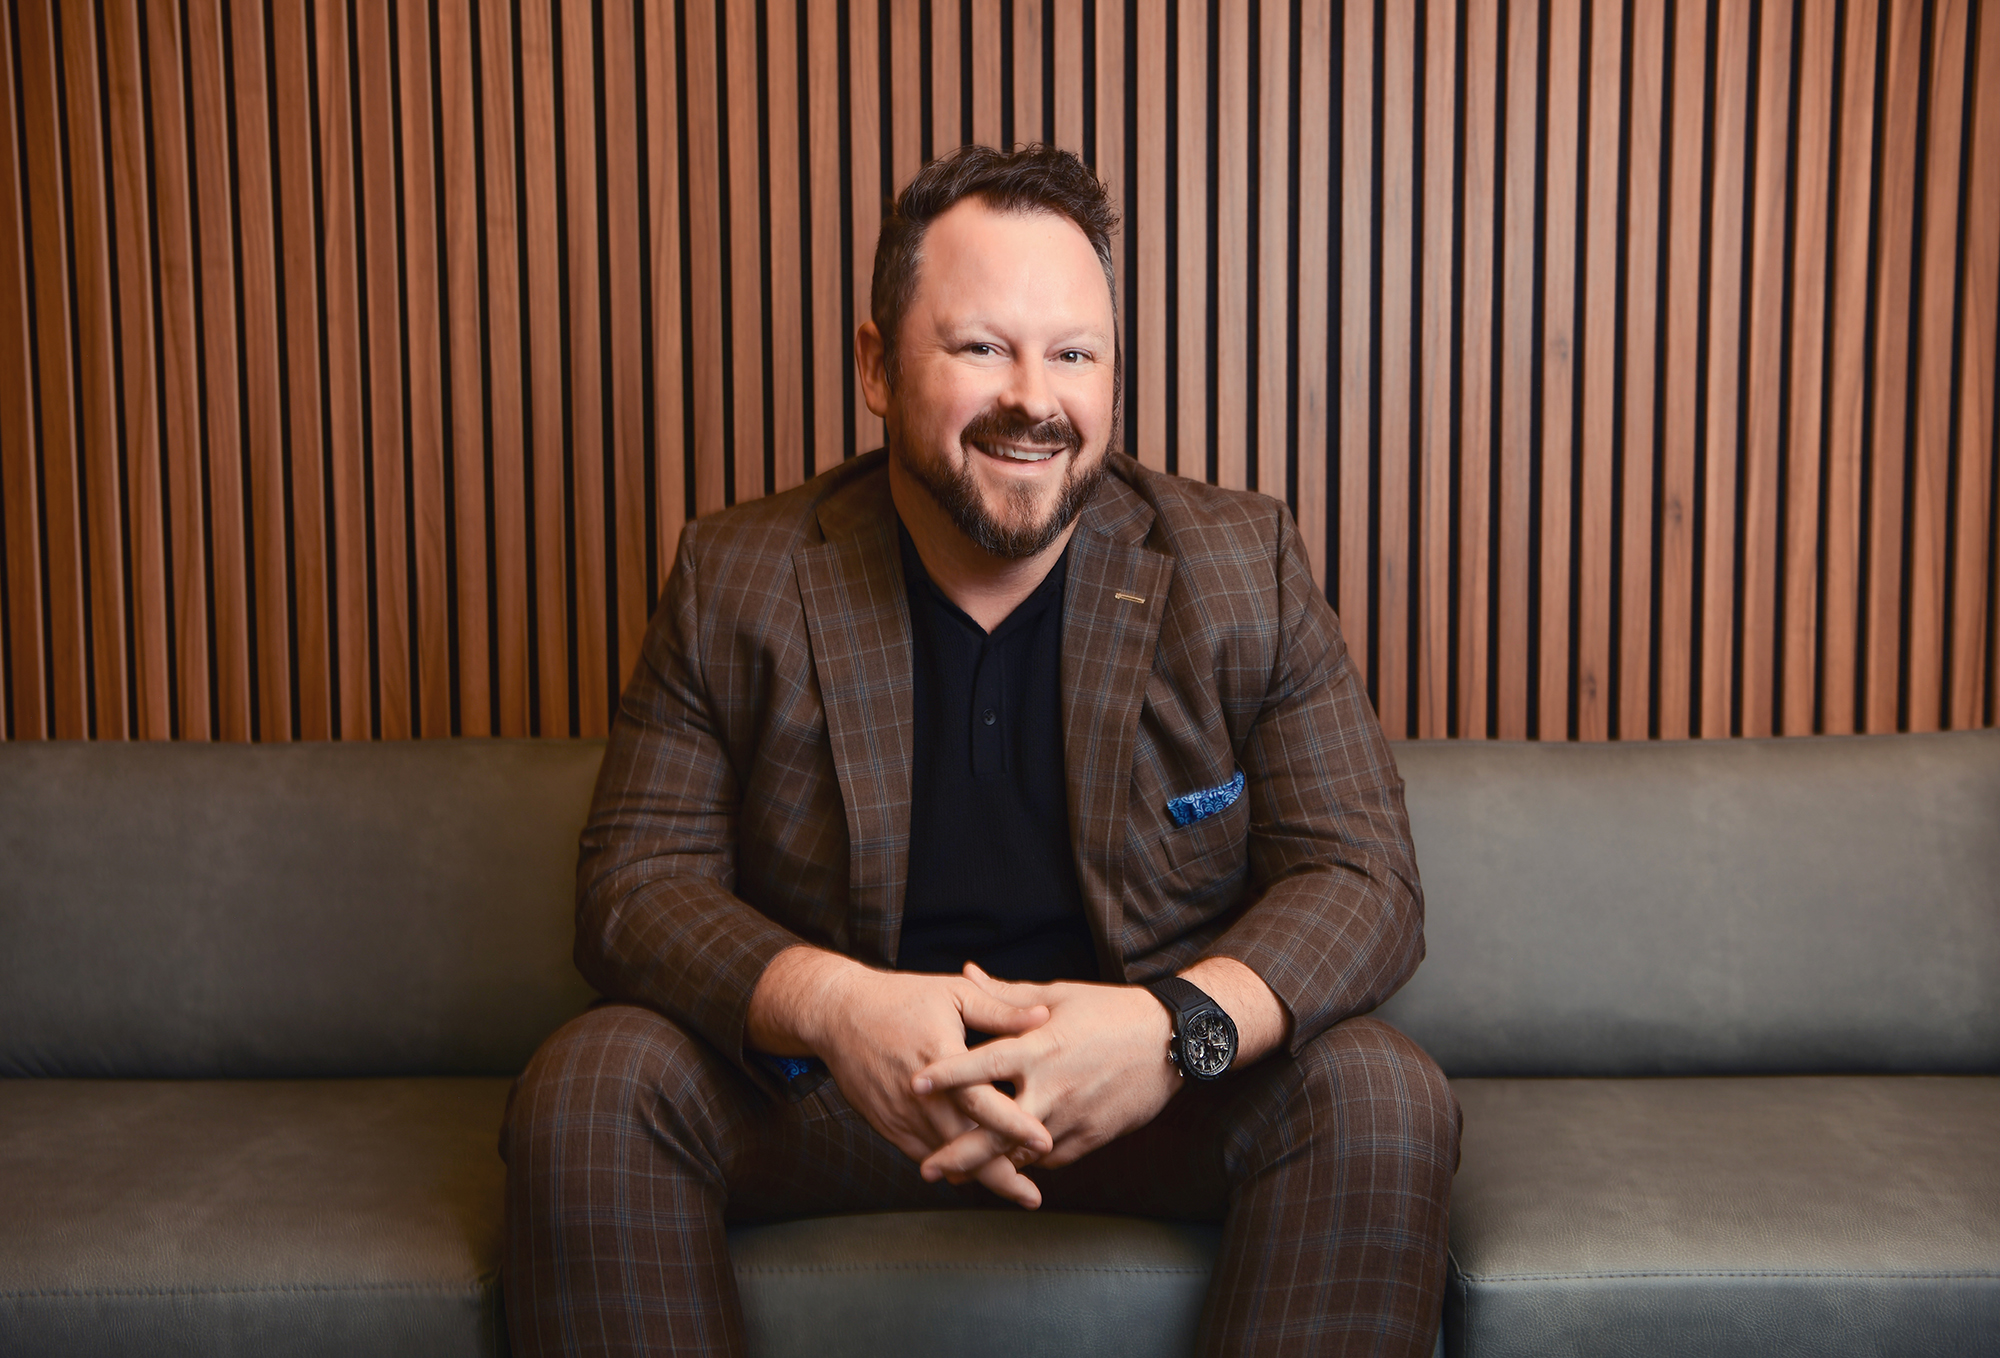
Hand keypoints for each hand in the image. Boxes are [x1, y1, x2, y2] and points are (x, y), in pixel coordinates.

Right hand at [747, 947, 1054, 1206]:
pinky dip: (950, 1166)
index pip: (982, 1103)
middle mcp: (921, 1096)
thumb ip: (1000, 1010)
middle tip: (1032, 1196)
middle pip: (965, 1146)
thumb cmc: (901, 999)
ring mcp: (902, 1115)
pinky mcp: (889, 1125)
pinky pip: (924, 1154)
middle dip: (1001, 1174)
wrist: (839, 1015)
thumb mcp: (955, 994)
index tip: (1046, 1143)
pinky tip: (974, 1174)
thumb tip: (1043, 1016)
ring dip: (978, 1176)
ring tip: (1014, 1191)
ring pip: (945, 1158)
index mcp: (942, 1059)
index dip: (1014, 1126)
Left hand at [910, 963, 1182, 1182]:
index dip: (949, 1074)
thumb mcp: (1058, 995)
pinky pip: (1050, 1157)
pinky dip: (1025, 1162)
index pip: (986, 1064)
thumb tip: (966, 972)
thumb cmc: (1110, 1011)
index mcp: (1041, 1047)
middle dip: (960, 1154)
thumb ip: (1006, 995)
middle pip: (998, 1130)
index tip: (915, 1084)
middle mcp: (1054, 1087)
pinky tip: (1004, 1166)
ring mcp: (1073, 1117)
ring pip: (1022, 1153)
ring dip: (989, 1168)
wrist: (1171, 1041)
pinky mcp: (1092, 1137)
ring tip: (955, 1176)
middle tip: (926, 1168)